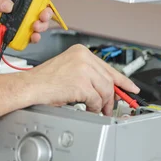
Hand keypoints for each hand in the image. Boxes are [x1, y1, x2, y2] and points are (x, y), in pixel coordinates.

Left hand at [0, 0, 53, 49]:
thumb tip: (8, 4)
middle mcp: (20, 9)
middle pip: (40, 9)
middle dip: (45, 12)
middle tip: (42, 15)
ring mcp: (20, 23)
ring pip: (38, 24)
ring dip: (42, 25)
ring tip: (36, 26)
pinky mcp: (18, 35)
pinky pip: (30, 37)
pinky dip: (34, 38)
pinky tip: (33, 37)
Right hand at [23, 44, 140, 115]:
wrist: (30, 86)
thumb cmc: (44, 81)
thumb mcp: (69, 70)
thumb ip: (88, 74)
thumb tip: (107, 87)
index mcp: (80, 51)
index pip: (108, 67)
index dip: (122, 80)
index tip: (131, 88)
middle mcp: (83, 57)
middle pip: (108, 81)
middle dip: (110, 97)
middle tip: (109, 107)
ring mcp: (82, 69)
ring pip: (105, 91)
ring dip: (101, 103)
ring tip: (94, 108)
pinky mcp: (81, 84)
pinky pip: (96, 99)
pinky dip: (93, 107)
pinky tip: (86, 108)